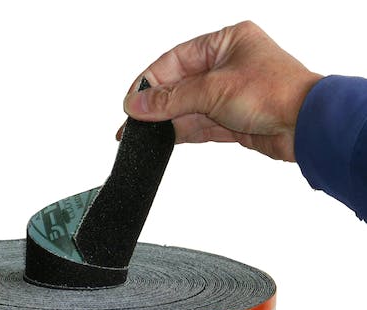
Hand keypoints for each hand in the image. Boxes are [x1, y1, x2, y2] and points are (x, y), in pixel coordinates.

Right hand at [121, 21, 321, 161]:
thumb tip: (138, 103)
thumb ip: (172, 99)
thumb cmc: (275, 93)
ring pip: (188, 108)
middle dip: (156, 105)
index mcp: (225, 42)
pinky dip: (182, 132)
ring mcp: (229, 95)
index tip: (132, 100)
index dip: (150, 80)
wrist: (306, 127)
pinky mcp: (232, 120)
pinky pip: (200, 125)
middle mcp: (227, 66)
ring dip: (167, 122)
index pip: (175, 59)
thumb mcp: (213, 90)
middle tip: (133, 120)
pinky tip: (165, 139)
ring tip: (143, 134)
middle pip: (180, 85)